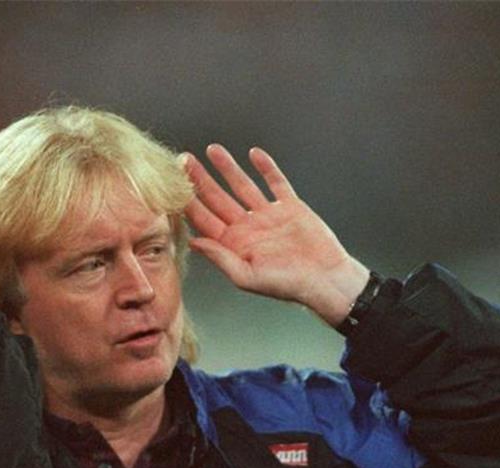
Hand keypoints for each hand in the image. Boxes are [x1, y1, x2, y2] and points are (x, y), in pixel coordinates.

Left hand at [182, 145, 369, 326]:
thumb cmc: (287, 285)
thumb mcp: (247, 276)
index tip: (174, 185)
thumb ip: (220, 257)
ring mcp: (268, 215)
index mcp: (234, 245)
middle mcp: (248, 228)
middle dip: (201, 179)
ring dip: (228, 168)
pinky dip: (266, 168)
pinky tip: (253, 154)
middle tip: (184, 160)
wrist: (324, 279)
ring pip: (243, 186)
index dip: (189, 202)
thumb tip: (194, 242)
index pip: (205, 219)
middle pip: (218, 198)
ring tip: (212, 149)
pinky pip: (275, 183)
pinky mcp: (290, 207)